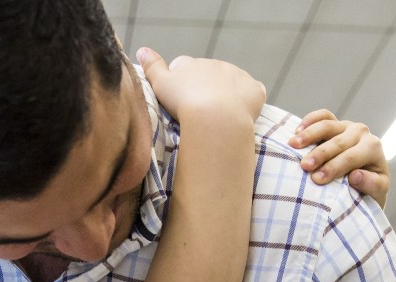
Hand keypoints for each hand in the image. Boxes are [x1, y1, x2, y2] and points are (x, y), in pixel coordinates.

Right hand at [139, 47, 265, 126]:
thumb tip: (141, 49)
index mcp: (192, 64)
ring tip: (218, 116)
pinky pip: (252, 93)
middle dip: (204, 89)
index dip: (179, 83)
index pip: (183, 66)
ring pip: (230, 83)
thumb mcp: (160, 85)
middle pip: (208, 75)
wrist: (215, 118)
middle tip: (198, 111)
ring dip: (226, 95)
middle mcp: (216, 64)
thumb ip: (151, 67)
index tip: (178, 99)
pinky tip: (240, 114)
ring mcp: (237, 76)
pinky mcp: (254, 91)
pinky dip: (248, 101)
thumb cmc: (184, 103)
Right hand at [289, 109, 389, 208]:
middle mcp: (361, 133)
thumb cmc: (368, 186)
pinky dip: (310, 120)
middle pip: (338, 142)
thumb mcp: (377, 191)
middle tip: (304, 166)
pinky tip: (297, 131)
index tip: (317, 179)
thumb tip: (355, 175)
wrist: (366, 176)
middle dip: (319, 154)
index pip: (351, 157)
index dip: (334, 167)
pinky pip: (323, 115)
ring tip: (293, 145)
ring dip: (309, 135)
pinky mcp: (335, 122)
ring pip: (328, 125)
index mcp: (372, 148)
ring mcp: (346, 126)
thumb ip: (371, 184)